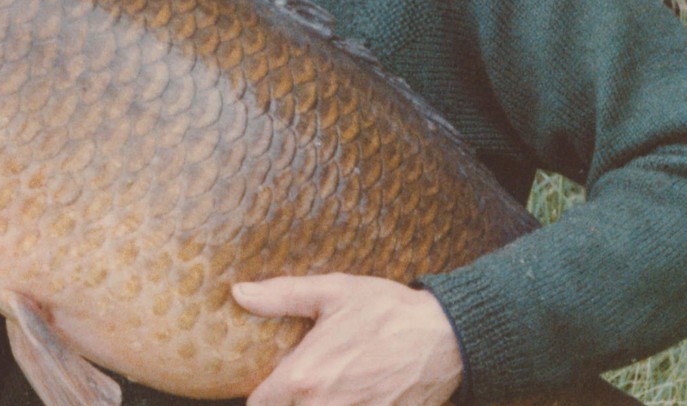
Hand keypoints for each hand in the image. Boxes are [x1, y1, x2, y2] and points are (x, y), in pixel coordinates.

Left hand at [232, 273, 461, 405]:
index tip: (270, 383)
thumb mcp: (332, 292)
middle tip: (301, 383)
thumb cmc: (388, 311)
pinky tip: (356, 394)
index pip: (259, 405)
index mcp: (304, 377)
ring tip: (329, 387)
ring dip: (317, 405)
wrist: (448, 337)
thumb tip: (239, 293)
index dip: (261, 395)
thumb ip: (281, 296)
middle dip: (290, 402)